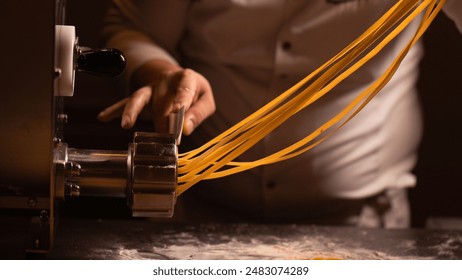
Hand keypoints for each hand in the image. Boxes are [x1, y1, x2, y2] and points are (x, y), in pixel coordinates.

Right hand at [97, 61, 214, 135]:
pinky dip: (115, 109)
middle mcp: (166, 80)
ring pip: (141, 99)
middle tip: (167, 138)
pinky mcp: (143, 95)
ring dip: (134, 113)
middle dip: (162, 120)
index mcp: (187, 78)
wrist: (182, 79)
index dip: (181, 101)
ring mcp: (152, 87)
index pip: (184, 90)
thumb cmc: (196, 93)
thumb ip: (199, 112)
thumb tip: (186, 129)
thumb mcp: (206, 100)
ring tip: (126, 124)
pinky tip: (103, 117)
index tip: (178, 112)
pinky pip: (128, 102)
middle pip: (161, 101)